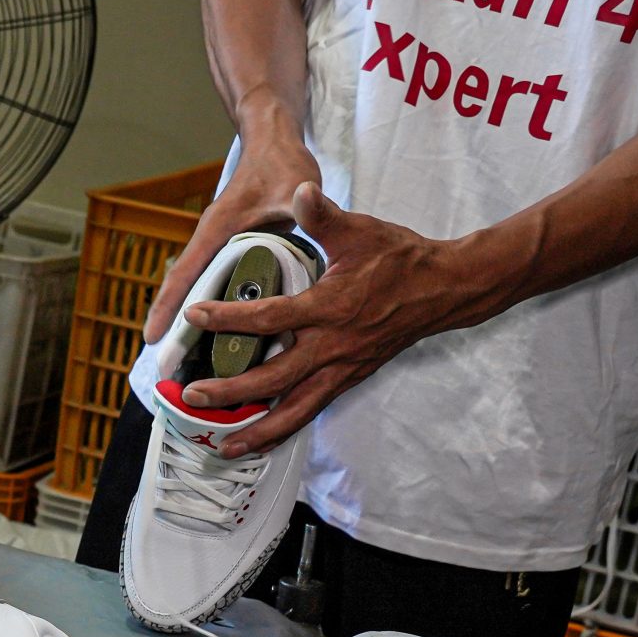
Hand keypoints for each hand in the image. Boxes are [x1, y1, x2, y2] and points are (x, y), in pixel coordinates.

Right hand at [142, 134, 320, 343]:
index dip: (168, 305)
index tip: (151, 337)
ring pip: (198, 290)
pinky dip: (213, 311)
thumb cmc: (281, 163)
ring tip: (188, 363)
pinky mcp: (232, 250)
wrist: (273, 143)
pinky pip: (214, 285)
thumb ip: (299, 199)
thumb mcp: (292, 185)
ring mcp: (220, 247)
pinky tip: (222, 338)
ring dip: (191, 322)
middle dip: (172, 326)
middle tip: (164, 367)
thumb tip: (305, 199)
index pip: (186, 272)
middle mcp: (212, 242)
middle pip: (184, 290)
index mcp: (218, 230)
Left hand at [176, 184, 515, 456]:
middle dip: (232, 390)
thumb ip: (323, 215)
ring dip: (260, 429)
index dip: (229, 318)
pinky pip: (312, 410)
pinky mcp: (350, 378)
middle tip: (192, 395)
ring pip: (296, 408)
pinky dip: (286, 428)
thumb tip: (301, 190)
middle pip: (275, 378)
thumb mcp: (359, 231)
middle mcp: (334, 346)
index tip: (194, 315)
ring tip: (225, 446)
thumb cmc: (400, 259)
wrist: (445, 288)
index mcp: (331, 308)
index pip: (270, 317)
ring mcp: (343, 368)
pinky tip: (263, 440)